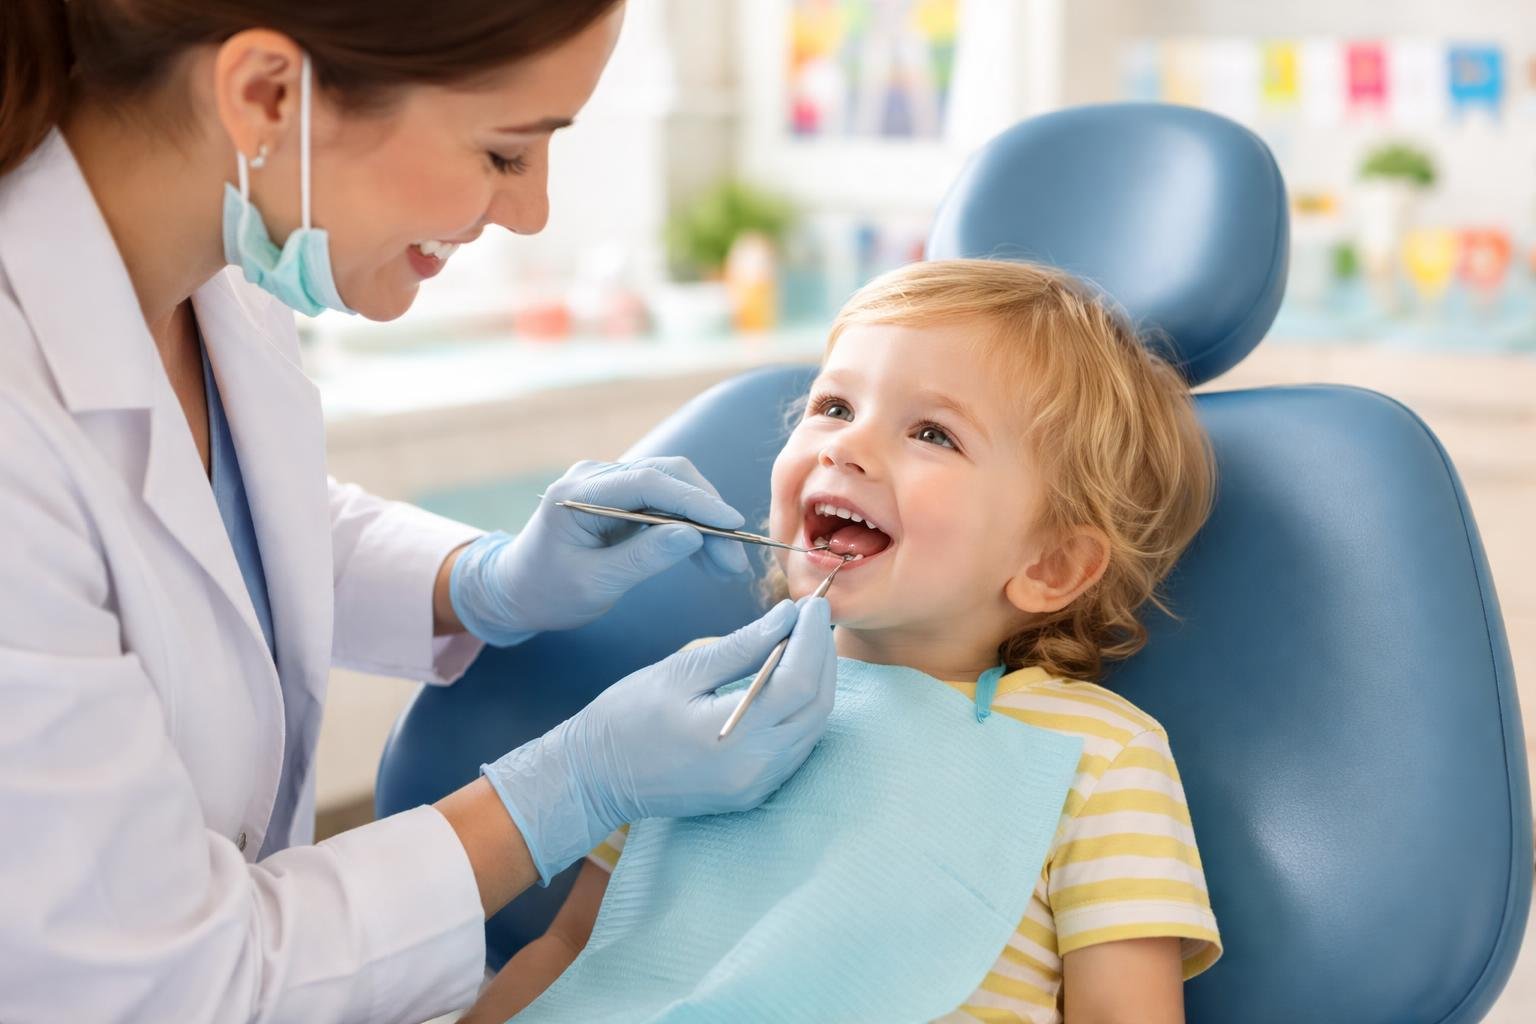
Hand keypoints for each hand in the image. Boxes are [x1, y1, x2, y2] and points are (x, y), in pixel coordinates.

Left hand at [449, 457, 751, 645]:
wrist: (516, 592)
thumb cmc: (547, 592)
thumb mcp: (595, 584)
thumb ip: (643, 558)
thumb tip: (692, 535)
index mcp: (578, 492)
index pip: (648, 482)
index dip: (695, 501)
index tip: (732, 524)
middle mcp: (595, 477)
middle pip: (668, 477)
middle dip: (708, 515)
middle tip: (736, 558)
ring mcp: (609, 484)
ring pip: (673, 490)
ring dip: (705, 525)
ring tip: (729, 567)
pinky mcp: (621, 499)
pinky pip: (665, 505)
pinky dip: (690, 530)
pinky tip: (711, 559)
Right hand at [481, 597, 836, 883]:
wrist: (593, 778)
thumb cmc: (627, 718)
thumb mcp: (682, 670)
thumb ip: (741, 645)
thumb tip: (787, 616)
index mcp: (734, 735)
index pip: (798, 681)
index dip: (812, 638)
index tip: (812, 605)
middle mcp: (755, 769)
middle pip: (817, 706)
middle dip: (823, 656)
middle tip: (814, 618)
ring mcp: (756, 786)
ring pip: (813, 728)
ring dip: (819, 682)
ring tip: (807, 641)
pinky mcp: (753, 793)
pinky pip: (797, 747)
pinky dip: (804, 710)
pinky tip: (793, 680)